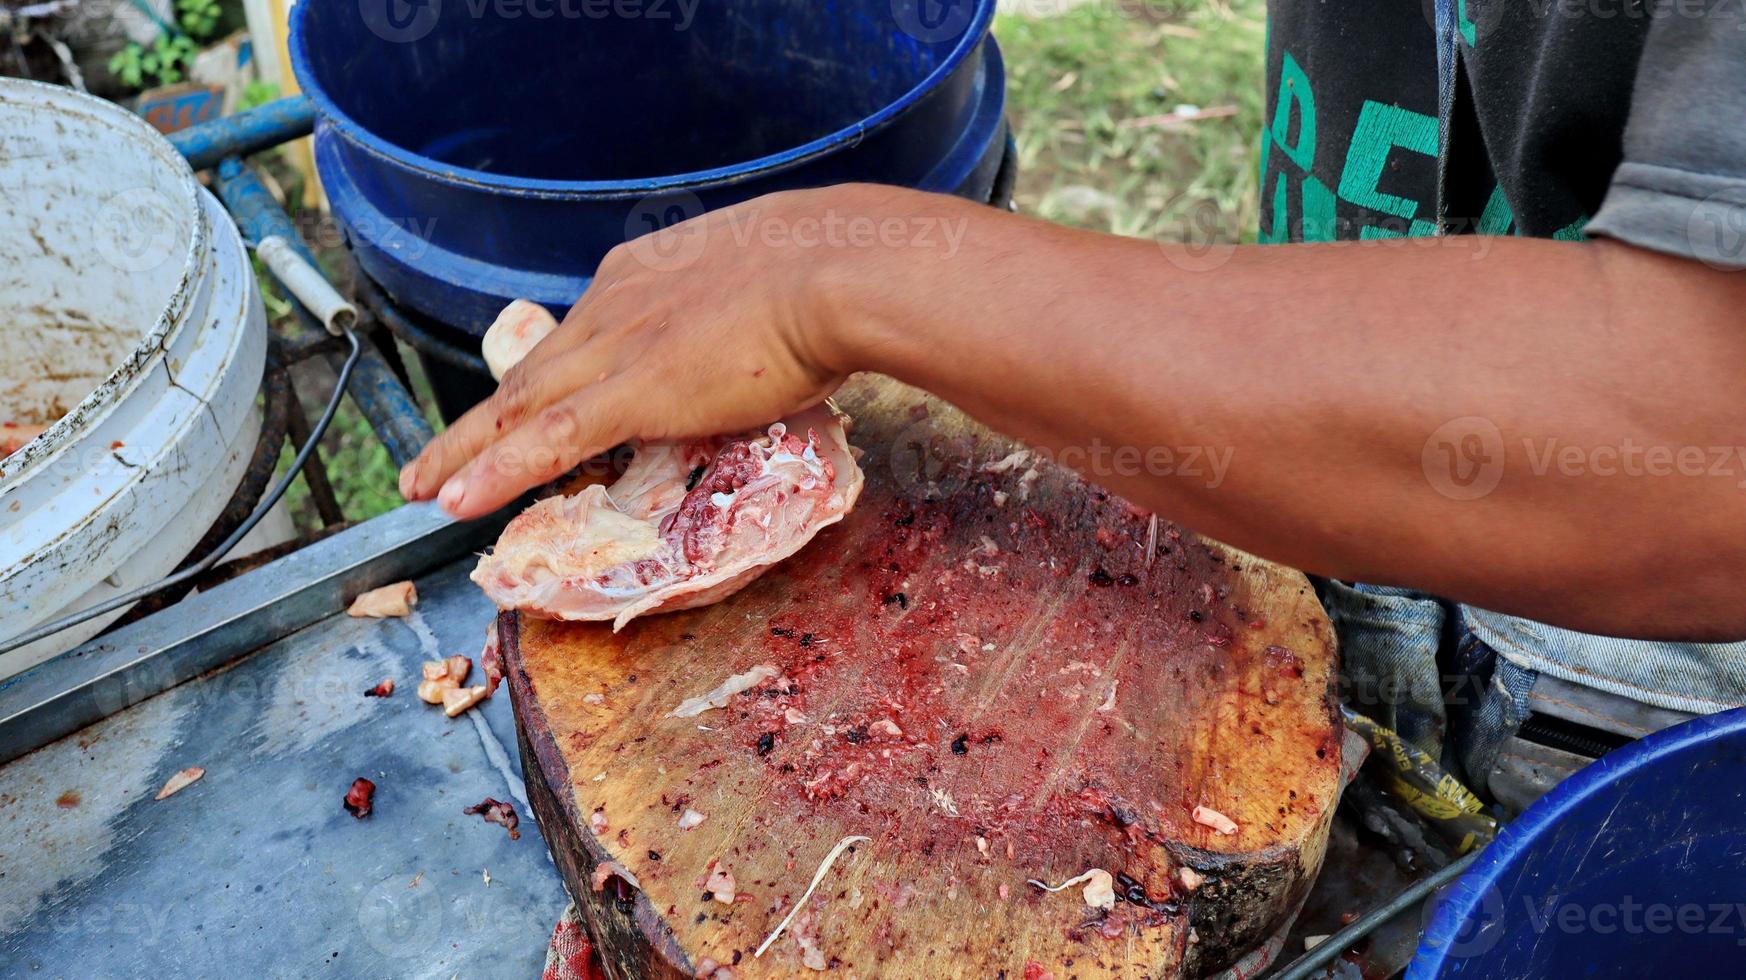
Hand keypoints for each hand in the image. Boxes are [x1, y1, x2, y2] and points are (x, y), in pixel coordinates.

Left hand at [398, 185, 913, 518]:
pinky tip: (454, 502)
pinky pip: (548, 440)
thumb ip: (745, 304)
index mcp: (645, 274)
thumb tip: (768, 323)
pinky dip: (496, 472)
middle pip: (530, 372)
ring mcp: (619, 347)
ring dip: (465, 451)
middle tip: (435, 460)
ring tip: (423, 488)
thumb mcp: (770, 275)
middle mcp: (615, 305)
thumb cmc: (833, 269)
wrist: (839, 269)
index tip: (525, 403)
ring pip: (520, 407)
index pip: (579, 334)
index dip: (545, 377)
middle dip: (479, 421)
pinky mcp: (634, 391)